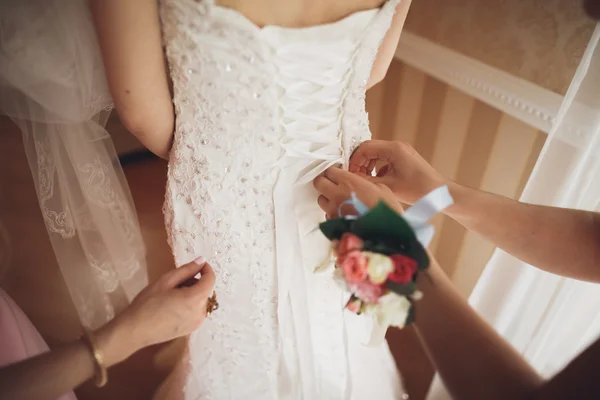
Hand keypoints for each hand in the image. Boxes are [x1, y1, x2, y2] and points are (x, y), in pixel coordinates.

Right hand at [97, 258, 215, 364]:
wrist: (135, 331)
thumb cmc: (148, 303)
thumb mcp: (165, 281)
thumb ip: (186, 270)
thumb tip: (202, 261)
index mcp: (196, 299)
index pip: (211, 279)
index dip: (206, 268)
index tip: (197, 264)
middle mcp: (201, 312)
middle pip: (205, 290)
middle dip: (195, 282)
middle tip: (175, 282)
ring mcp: (197, 323)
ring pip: (201, 301)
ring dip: (192, 293)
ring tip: (172, 294)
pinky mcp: (191, 329)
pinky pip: (196, 311)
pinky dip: (190, 304)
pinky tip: (173, 306)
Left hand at [313, 167, 402, 218]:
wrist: (387, 232)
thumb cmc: (387, 210)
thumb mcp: (380, 188)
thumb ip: (363, 182)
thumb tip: (357, 183)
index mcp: (349, 182)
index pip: (330, 171)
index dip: (333, 172)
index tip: (337, 175)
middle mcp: (337, 194)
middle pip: (319, 183)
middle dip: (324, 182)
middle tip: (332, 185)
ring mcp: (333, 210)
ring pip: (321, 199)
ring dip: (327, 198)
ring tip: (339, 201)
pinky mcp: (333, 223)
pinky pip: (327, 214)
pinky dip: (333, 212)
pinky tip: (343, 213)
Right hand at [349, 140, 446, 203]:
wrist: (439, 193)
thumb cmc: (418, 189)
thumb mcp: (389, 186)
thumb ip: (368, 181)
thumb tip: (352, 179)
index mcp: (393, 149)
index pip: (365, 148)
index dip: (354, 160)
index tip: (350, 173)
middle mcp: (397, 146)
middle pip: (370, 149)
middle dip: (360, 163)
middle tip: (356, 177)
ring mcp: (401, 152)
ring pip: (376, 155)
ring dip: (368, 166)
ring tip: (366, 180)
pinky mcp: (404, 159)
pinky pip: (385, 160)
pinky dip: (378, 169)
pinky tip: (378, 181)